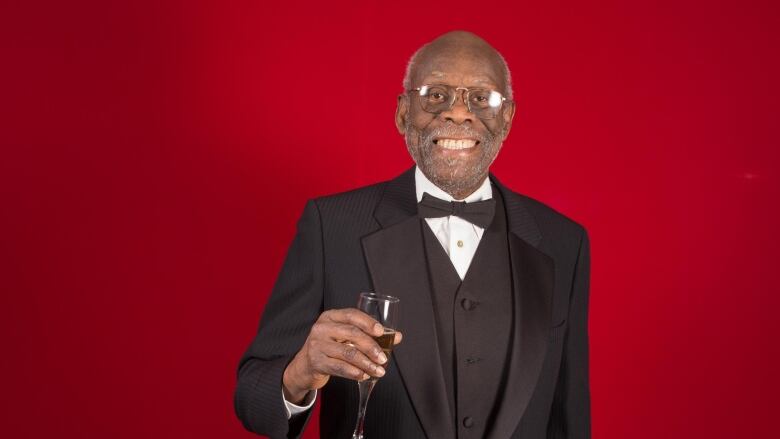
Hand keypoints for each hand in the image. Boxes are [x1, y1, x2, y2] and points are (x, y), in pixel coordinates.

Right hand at [282, 308, 402, 403]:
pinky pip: (340, 367)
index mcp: (330, 317)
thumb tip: (397, 336)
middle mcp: (322, 328)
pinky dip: (355, 373)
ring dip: (366, 363)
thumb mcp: (345, 337)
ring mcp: (317, 345)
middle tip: (383, 358)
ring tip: (378, 371)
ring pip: (348, 353)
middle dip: (371, 346)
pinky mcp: (316, 362)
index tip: (382, 331)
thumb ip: (370, 335)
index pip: (351, 314)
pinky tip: (364, 375)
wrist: (305, 365)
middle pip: (351, 333)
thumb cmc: (330, 347)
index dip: (368, 322)